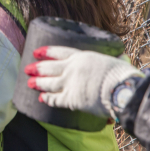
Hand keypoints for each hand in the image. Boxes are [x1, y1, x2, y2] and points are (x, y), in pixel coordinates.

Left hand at [25, 46, 142, 118]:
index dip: (46, 52)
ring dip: (38, 83)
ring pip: (49, 83)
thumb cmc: (122, 75)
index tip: (36, 52)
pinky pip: (56, 99)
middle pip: (49, 67)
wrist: (122, 90)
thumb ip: (110, 60)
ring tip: (30, 83)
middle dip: (37, 68)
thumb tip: (122, 58)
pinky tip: (41, 98)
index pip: (58, 52)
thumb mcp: (114, 60)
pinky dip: (47, 99)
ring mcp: (69, 83)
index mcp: (81, 56)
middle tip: (27, 69)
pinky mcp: (71, 99)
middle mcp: (71, 69)